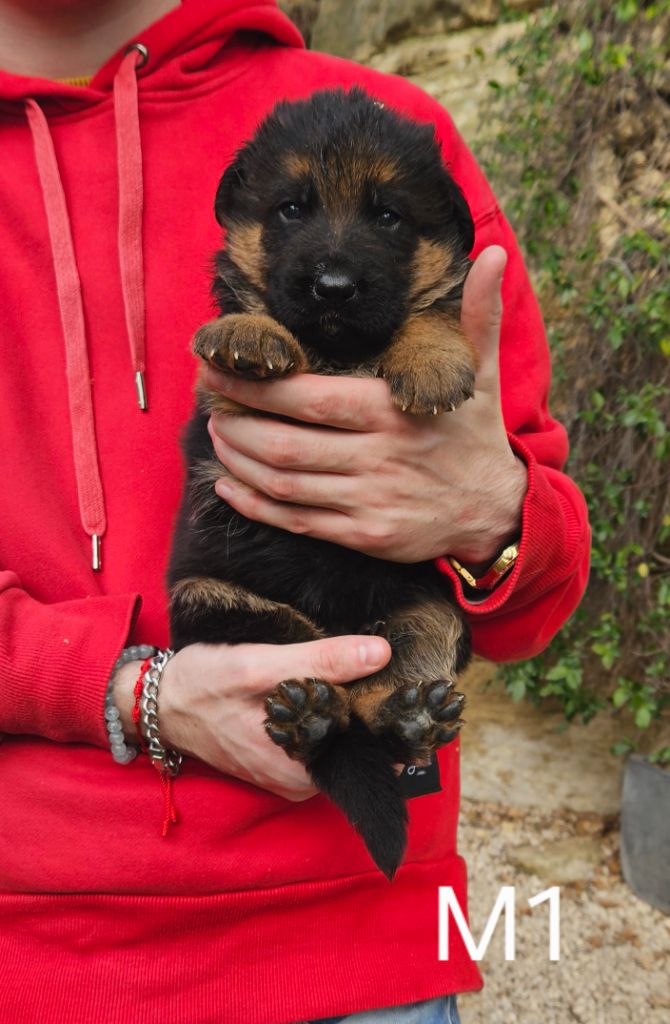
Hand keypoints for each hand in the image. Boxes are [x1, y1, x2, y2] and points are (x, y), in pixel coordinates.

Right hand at [111, 635, 390, 801]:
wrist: (158, 700)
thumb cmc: (202, 685)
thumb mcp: (259, 667)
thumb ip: (319, 662)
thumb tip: (380, 654)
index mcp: (301, 772)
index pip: (372, 756)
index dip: (399, 722)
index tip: (422, 689)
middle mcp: (302, 782)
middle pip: (362, 751)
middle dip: (383, 713)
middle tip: (405, 670)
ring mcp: (294, 772)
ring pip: (345, 743)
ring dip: (362, 711)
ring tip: (384, 670)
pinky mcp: (286, 756)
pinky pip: (326, 737)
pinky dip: (338, 712)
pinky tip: (349, 682)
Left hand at [206, 246, 527, 564]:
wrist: (495, 510)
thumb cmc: (475, 434)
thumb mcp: (482, 372)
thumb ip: (478, 314)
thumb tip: (493, 255)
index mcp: (391, 413)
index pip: (307, 399)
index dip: (253, 386)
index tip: (216, 369)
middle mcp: (376, 459)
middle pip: (283, 444)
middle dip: (234, 422)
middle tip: (209, 403)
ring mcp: (368, 502)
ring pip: (283, 484)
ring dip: (238, 461)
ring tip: (217, 435)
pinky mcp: (364, 536)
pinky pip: (296, 522)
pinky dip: (254, 505)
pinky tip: (229, 487)